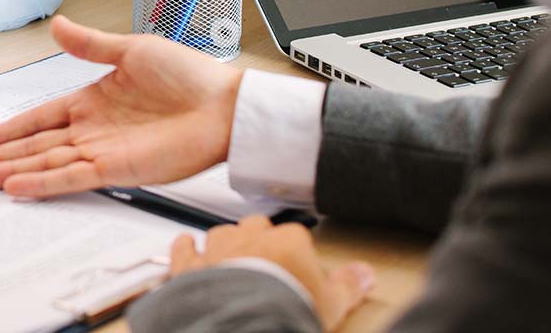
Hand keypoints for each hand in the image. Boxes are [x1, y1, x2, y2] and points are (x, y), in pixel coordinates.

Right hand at [0, 15, 241, 195]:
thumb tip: (57, 25)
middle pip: (35, 146)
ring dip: (13, 173)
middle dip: (0, 157)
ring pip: (46, 165)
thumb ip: (90, 45)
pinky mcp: (119, 170)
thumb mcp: (131, 49)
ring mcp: (103, 151)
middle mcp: (92, 130)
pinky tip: (17, 187)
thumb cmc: (189, 76)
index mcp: (92, 100)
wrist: (225, 105)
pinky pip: (72, 178)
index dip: (10, 129)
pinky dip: (43, 184)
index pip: (40, 117)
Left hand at [169, 216, 374, 330]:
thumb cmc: (285, 310)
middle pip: (257, 228)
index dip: (297, 255)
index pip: (296, 236)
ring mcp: (218, 247)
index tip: (298, 269)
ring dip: (225, 245)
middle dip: (260, 242)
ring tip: (232, 262)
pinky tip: (188, 252)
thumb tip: (366, 275)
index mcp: (288, 241)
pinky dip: (186, 250)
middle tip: (267, 265)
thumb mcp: (331, 304)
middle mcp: (250, 236)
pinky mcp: (191, 264)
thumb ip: (349, 286)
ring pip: (222, 233)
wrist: (242, 322)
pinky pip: (184, 247)